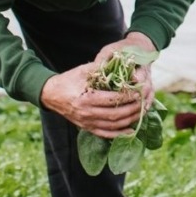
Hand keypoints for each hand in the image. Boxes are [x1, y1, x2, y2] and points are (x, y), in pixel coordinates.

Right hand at [39, 32, 158, 137]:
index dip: (128, 96)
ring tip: (141, 113)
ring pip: (113, 125)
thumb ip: (102, 68)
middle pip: (115, 114)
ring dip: (129, 121)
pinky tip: (131, 130)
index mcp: (87, 98)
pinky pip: (106, 134)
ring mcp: (86, 122)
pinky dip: (119, 133)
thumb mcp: (84, 70)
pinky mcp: (86, 128)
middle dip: (132, 109)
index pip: (113, 99)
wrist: (51, 94)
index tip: (139, 91)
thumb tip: (121, 63)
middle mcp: (87, 113)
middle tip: (144, 102)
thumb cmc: (69, 79)